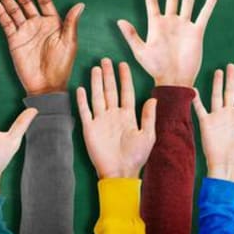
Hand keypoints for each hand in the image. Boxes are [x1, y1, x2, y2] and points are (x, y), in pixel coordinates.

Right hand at [0, 0, 83, 94]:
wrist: (46, 86)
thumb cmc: (61, 66)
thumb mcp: (69, 43)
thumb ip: (70, 23)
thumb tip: (80, 4)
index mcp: (52, 23)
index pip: (43, 1)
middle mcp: (37, 24)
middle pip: (25, 1)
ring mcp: (24, 31)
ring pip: (13, 10)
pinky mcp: (14, 40)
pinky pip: (6, 24)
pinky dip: (0, 13)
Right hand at [76, 59, 155, 178]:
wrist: (120, 173)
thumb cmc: (136, 157)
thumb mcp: (148, 136)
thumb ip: (149, 117)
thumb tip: (153, 99)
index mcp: (128, 116)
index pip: (125, 92)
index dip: (124, 79)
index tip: (123, 64)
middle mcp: (113, 115)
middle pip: (110, 90)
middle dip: (108, 75)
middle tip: (105, 60)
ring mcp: (101, 120)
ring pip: (98, 96)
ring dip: (96, 83)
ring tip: (95, 69)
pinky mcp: (90, 128)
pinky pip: (85, 111)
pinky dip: (82, 100)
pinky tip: (81, 89)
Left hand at [117, 0, 217, 86]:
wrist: (174, 80)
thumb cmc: (155, 68)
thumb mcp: (140, 51)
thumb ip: (131, 35)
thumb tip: (119, 21)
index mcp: (155, 24)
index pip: (152, 1)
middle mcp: (170, 22)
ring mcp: (184, 26)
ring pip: (188, 2)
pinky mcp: (197, 32)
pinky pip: (203, 15)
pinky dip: (208, 5)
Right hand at [193, 65, 233, 182]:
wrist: (226, 165)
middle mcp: (229, 114)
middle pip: (230, 92)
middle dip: (231, 79)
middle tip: (231, 65)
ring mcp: (217, 117)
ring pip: (217, 96)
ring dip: (217, 84)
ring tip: (218, 71)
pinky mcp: (206, 123)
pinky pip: (200, 108)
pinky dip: (196, 99)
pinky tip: (193, 89)